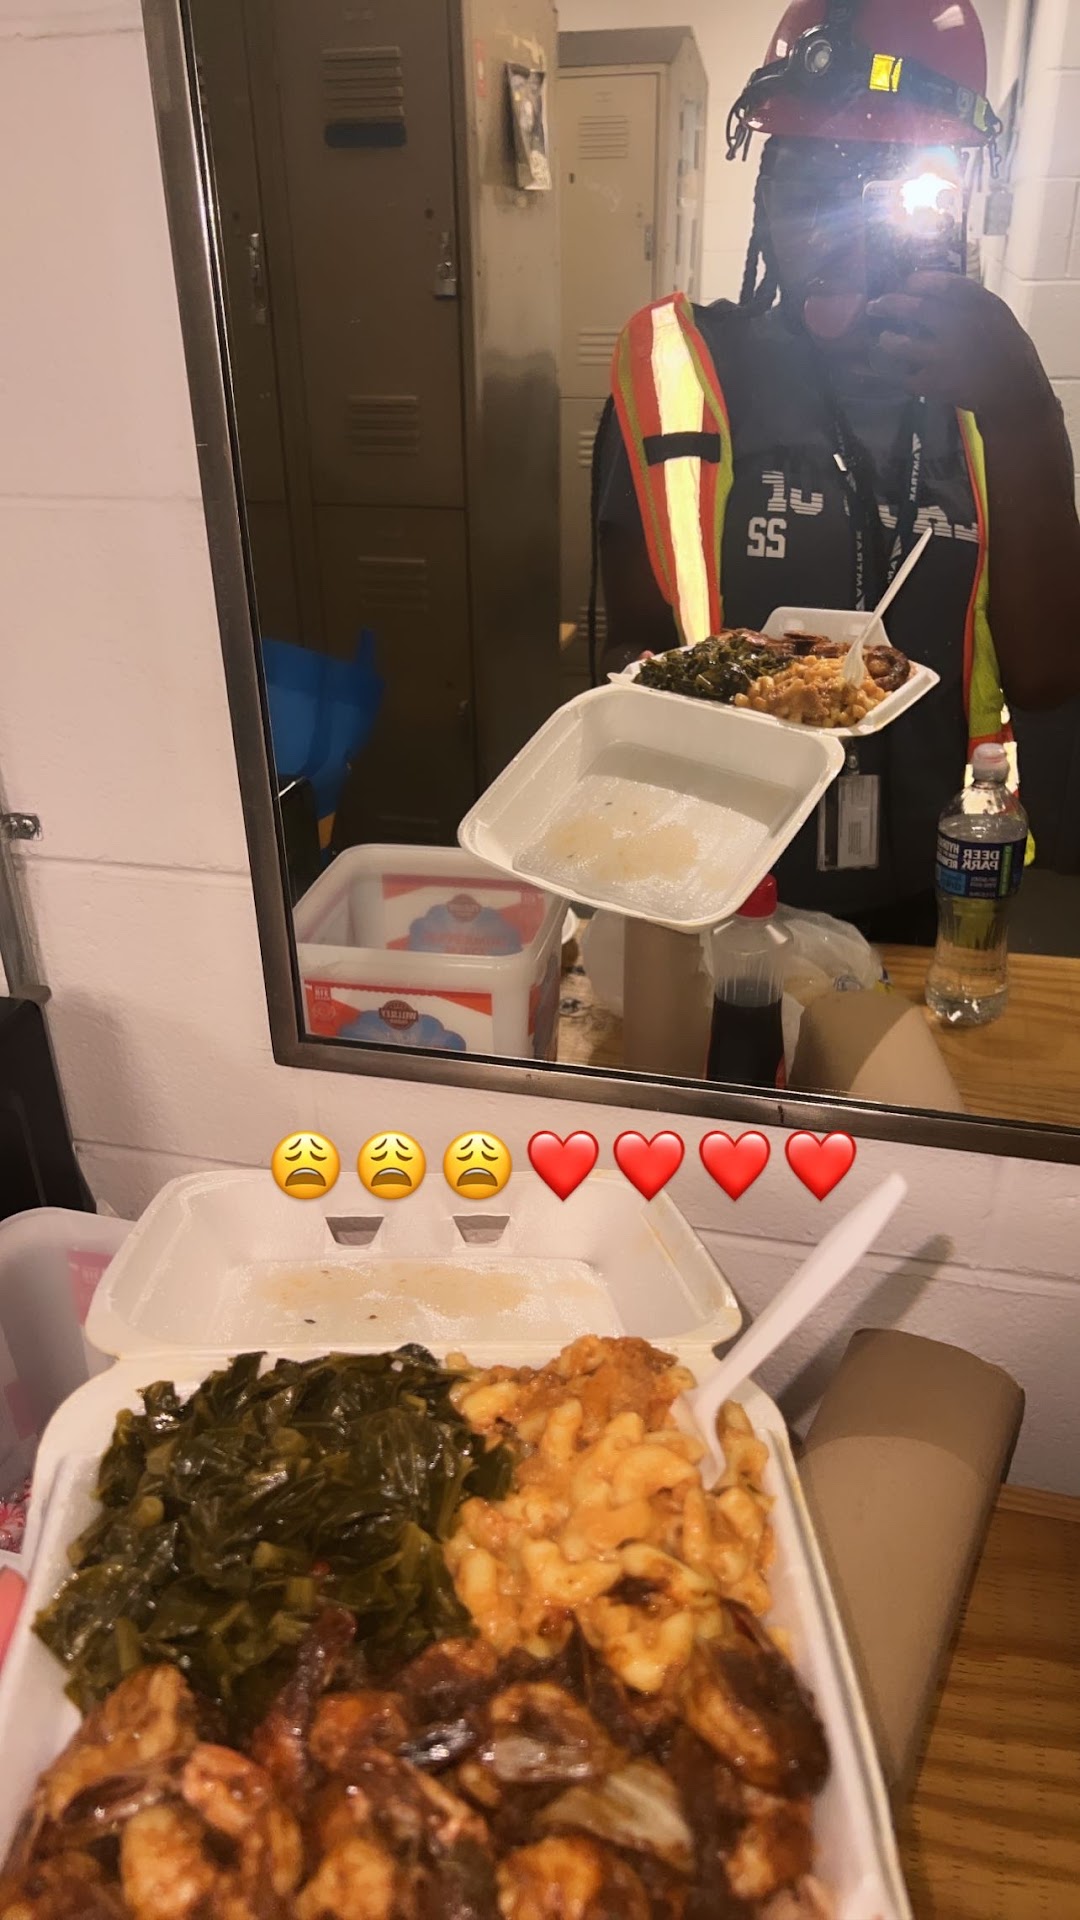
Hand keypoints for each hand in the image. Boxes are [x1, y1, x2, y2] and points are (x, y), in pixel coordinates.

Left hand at [866, 272, 1050, 420]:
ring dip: (887, 340)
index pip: (942, 284)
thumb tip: (929, 285)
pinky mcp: (934, 383)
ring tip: (884, 338)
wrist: (1013, 389)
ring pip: (901, 344)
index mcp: (978, 305)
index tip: (906, 282)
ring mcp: (944, 357)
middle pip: (915, 309)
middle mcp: (959, 328)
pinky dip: (891, 372)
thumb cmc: (1004, 346)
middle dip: (889, 304)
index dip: (918, 281)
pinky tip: (888, 368)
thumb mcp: (995, 313)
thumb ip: (967, 299)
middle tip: (875, 305)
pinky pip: (902, 375)